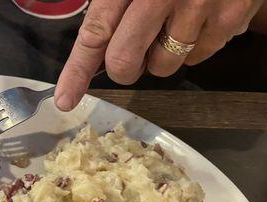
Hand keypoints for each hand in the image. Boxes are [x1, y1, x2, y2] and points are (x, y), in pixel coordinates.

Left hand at [55, 0, 264, 110]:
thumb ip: (112, 5)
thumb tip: (96, 47)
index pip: (95, 34)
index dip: (76, 72)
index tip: (65, 99)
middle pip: (124, 63)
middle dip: (123, 67)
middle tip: (132, 51)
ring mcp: (199, 9)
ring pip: (163, 68)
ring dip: (160, 56)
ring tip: (172, 23)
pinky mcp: (230, 19)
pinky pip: (196, 58)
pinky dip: (191, 48)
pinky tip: (197, 19)